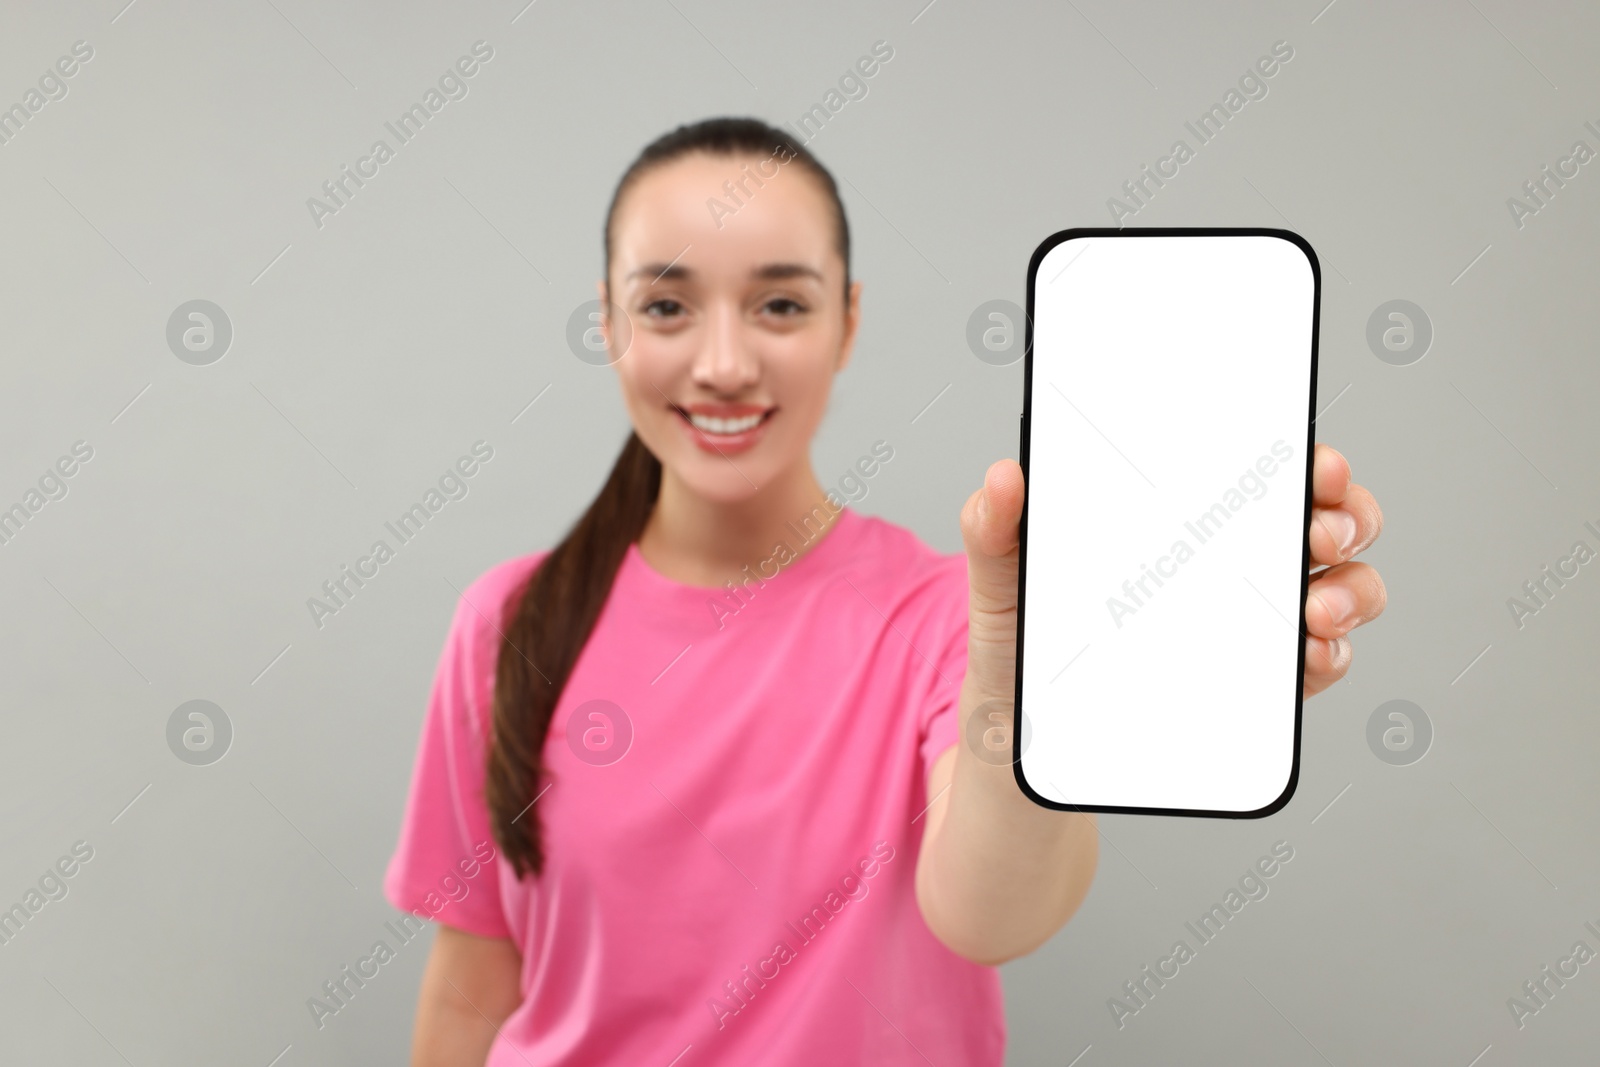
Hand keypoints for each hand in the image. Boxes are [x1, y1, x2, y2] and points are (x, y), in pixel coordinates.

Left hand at [958, 443, 1386, 702]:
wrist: (1025, 747)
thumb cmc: (1022, 646)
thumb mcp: (1000, 582)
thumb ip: (994, 528)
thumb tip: (1004, 476)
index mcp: (1176, 514)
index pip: (1256, 467)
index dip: (1303, 457)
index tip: (1317, 465)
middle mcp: (1228, 559)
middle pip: (1321, 519)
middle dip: (1346, 516)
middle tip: (1320, 535)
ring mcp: (1250, 620)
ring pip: (1340, 587)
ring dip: (1351, 590)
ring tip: (1316, 608)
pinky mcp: (1256, 684)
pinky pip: (1319, 663)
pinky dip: (1329, 657)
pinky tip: (1308, 657)